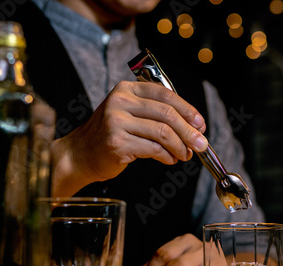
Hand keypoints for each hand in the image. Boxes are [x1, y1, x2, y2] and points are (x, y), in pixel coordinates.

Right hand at [51, 81, 207, 196]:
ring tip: (185, 155)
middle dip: (189, 131)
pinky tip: (170, 159)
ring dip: (180, 147)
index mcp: (126, 89)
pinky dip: (167, 156)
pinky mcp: (117, 143)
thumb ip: (156, 114)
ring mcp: (117, 122)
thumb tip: (193, 127)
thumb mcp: (130, 114)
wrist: (81, 154)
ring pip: (163, 133)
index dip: (188, 110)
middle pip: (167, 114)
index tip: (201, 124)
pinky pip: (154, 149)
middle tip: (201, 144)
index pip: (166, 94)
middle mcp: (120, 101)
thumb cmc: (110, 135)